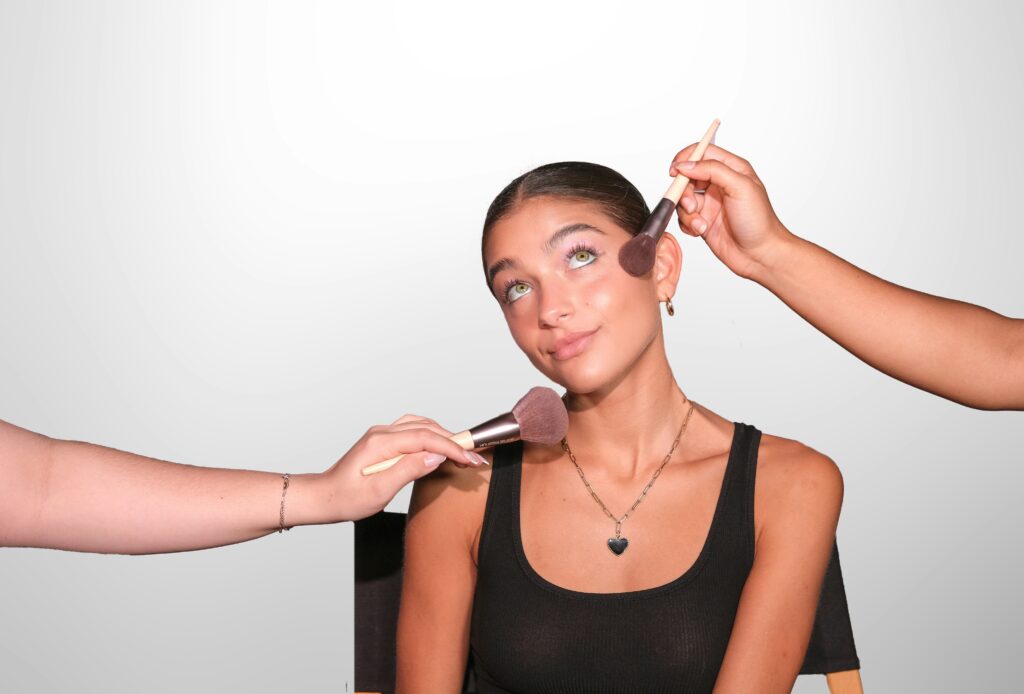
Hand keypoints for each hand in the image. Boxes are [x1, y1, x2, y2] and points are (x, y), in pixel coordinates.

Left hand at [315, 414, 486, 521]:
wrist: (324, 497)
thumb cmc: (346, 498)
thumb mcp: (379, 491)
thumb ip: (408, 470)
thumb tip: (436, 455)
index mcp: (381, 443)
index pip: (426, 438)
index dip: (452, 447)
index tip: (471, 459)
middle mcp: (382, 433)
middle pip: (427, 428)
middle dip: (454, 441)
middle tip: (475, 457)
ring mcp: (382, 434)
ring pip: (422, 425)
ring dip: (444, 435)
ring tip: (462, 452)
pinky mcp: (383, 440)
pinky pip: (413, 430)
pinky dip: (432, 435)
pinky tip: (439, 446)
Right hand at [669, 143, 794, 280]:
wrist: (760, 254)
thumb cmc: (759, 221)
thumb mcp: (740, 187)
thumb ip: (712, 170)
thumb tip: (686, 164)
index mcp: (731, 169)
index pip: (703, 152)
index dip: (686, 158)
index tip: (676, 171)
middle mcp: (719, 184)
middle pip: (688, 176)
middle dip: (684, 191)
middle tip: (691, 206)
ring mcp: (710, 203)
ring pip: (683, 199)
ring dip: (687, 212)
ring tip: (700, 224)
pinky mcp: (702, 220)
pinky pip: (683, 217)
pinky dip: (688, 224)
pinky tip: (701, 230)